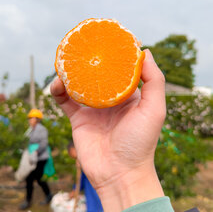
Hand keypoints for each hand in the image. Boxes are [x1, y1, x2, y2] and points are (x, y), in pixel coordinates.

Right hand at [51, 50, 165, 211]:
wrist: (119, 174)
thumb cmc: (140, 143)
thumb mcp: (154, 109)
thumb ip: (154, 81)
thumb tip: (145, 51)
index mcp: (130, 95)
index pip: (122, 69)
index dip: (116, 54)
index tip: (109, 37)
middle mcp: (111, 100)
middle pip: (98, 74)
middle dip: (90, 60)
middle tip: (82, 45)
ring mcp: (93, 109)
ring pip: (79, 84)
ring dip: (71, 73)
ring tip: (66, 63)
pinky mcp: (78, 119)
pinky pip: (65, 101)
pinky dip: (59, 90)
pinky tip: (58, 84)